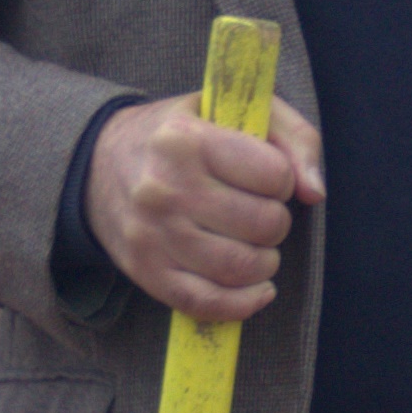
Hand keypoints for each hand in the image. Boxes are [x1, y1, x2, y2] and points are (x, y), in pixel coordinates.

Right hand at [87, 93, 322, 323]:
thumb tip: (314, 192)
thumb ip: (292, 136)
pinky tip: (257, 289)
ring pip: (240, 268)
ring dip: (265, 263)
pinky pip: (207, 303)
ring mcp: (154, 234)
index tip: (265, 178)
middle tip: (261, 214)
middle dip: (276, 223)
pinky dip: (244, 303)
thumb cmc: (180, 134)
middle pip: (263, 224)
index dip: (282, 179)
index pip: (273, 175)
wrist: (96, 164)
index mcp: (188, 139)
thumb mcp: (234, 108)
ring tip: (257, 247)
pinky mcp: (146, 272)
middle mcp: (166, 188)